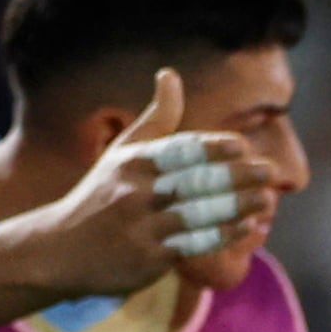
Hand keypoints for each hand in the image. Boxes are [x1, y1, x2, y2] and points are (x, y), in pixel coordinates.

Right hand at [31, 69, 276, 297]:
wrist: (60, 250)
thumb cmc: (100, 194)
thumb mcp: (122, 152)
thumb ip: (156, 118)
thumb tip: (170, 74)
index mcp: (132, 163)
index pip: (178, 151)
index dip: (210, 147)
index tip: (242, 145)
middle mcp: (136, 192)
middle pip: (194, 182)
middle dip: (235, 176)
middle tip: (270, 171)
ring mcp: (142, 226)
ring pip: (198, 213)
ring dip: (237, 206)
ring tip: (268, 199)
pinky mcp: (149, 257)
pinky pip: (194, 244)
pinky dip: (222, 235)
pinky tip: (248, 228)